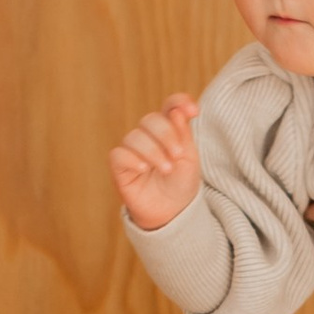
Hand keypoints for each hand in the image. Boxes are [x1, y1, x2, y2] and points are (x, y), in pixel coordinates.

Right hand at [112, 96, 202, 232]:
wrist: (172, 212)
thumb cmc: (181, 183)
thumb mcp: (189, 158)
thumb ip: (183, 134)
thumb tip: (177, 111)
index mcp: (169, 128)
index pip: (170, 106)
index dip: (179, 102)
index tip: (194, 111)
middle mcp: (148, 135)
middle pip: (150, 119)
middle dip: (166, 134)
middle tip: (178, 155)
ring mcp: (132, 149)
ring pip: (134, 136)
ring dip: (153, 152)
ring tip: (166, 169)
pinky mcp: (120, 166)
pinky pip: (119, 154)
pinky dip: (132, 159)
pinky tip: (144, 170)